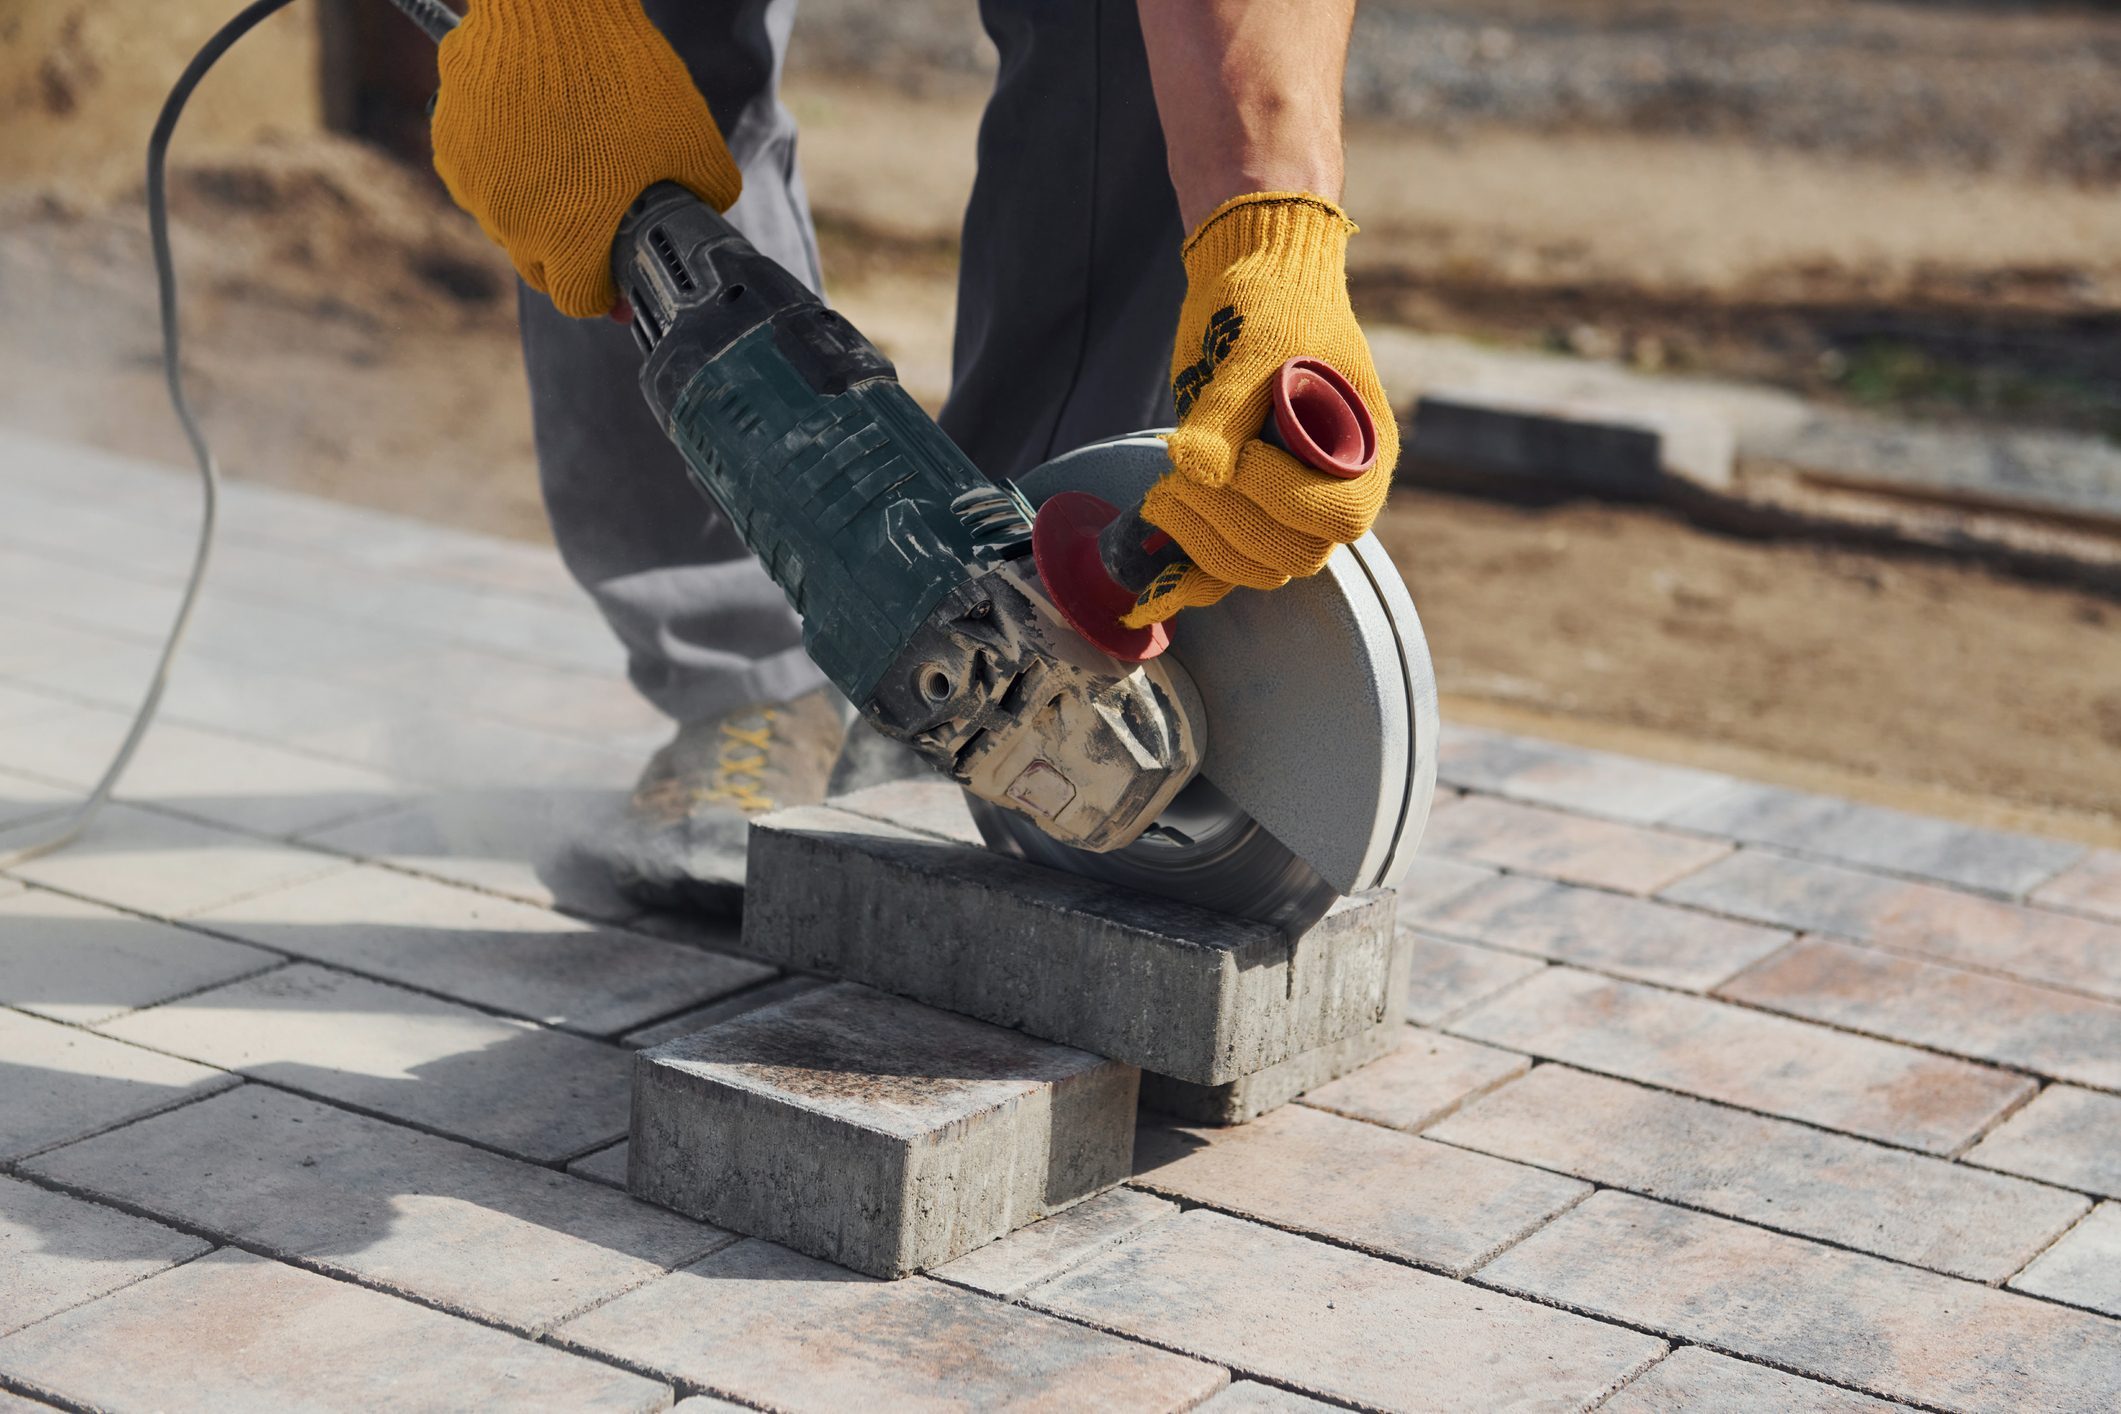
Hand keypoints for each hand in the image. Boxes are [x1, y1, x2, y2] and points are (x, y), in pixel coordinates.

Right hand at [431, 0, 740, 317]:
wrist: (552, 9)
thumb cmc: (625, 78)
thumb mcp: (694, 143)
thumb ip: (707, 194)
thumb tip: (709, 211)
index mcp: (571, 241)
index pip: (580, 302)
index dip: (605, 293)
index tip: (618, 276)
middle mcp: (513, 226)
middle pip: (540, 267)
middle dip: (570, 255)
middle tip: (598, 218)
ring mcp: (474, 187)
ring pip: (507, 221)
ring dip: (535, 209)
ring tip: (570, 164)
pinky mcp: (448, 146)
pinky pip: (480, 177)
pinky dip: (503, 169)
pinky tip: (533, 136)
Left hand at [1125, 192, 1398, 627]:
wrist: (1252, 282)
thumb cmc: (1272, 304)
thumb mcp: (1253, 346)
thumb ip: (1226, 410)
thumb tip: (1195, 470)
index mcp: (1363, 452)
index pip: (1341, 515)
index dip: (1285, 497)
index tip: (1239, 455)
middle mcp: (1333, 490)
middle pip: (1295, 554)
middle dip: (1230, 522)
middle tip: (1177, 477)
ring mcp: (1286, 507)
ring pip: (1257, 568)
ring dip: (1202, 542)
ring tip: (1161, 492)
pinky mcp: (1242, 512)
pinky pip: (1224, 568)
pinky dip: (1187, 581)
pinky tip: (1147, 598)